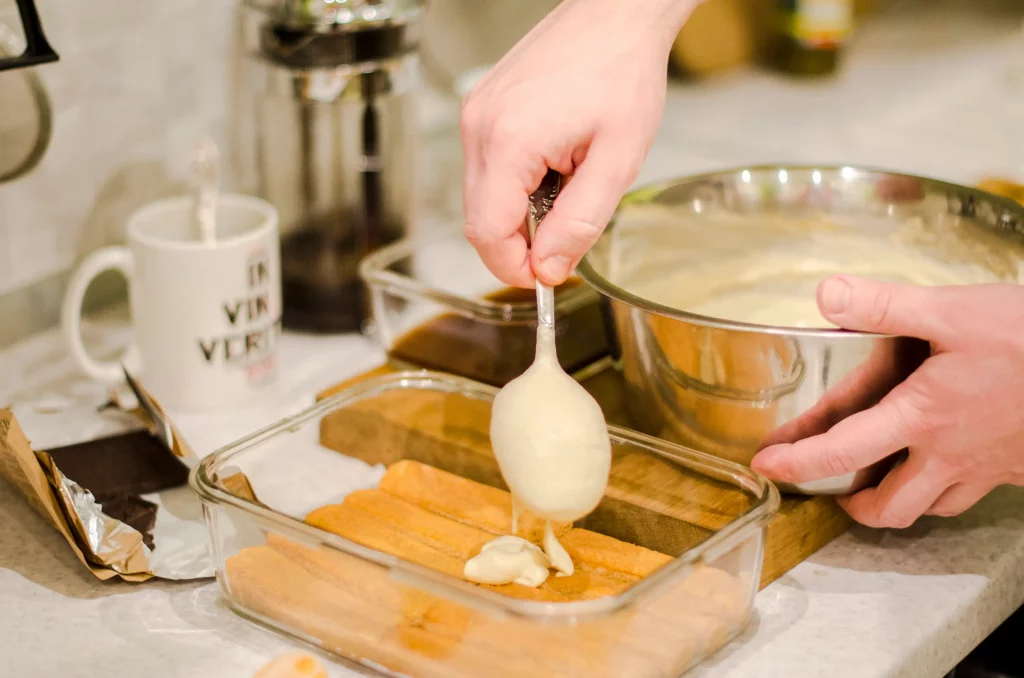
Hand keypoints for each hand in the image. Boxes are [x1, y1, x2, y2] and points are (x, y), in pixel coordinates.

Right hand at [460, 0, 699, 287]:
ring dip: (521, 211)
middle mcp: (479, 127)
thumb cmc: (622, 73)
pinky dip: (517, 184)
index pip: (487, 233)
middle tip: (569, 234)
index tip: (550, 275)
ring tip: (568, 184)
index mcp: (509, 142)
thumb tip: (549, 270)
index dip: (516, 268)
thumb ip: (580, 223)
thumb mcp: (616, 162)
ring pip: (481, 196)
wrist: (615, 14)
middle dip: (521, 243)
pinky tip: (554, 163)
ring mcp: (475, 115)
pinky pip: (486, 168)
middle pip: (479, 219)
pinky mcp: (481, 108)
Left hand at [751, 275, 1023, 527]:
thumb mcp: (954, 310)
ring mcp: (987, 465)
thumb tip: (826, 295)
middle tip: (832, 491)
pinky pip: (973, 493)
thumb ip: (886, 305)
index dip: (798, 463)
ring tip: (882, 485)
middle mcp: (949, 452)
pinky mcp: (1016, 465)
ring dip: (901, 504)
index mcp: (922, 417)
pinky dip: (948, 490)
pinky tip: (947, 465)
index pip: (843, 451)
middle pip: (892, 507)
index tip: (767, 469)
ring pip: (934, 508)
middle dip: (854, 506)